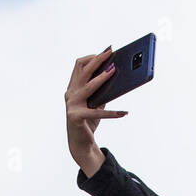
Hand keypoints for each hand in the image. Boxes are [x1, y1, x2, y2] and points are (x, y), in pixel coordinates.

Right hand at [66, 45, 128, 176]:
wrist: (80, 143)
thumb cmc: (89, 122)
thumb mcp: (96, 104)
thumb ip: (102, 91)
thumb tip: (116, 76)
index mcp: (73, 87)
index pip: (79, 66)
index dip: (92, 57)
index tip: (106, 51)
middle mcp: (70, 93)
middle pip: (82, 71)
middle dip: (97, 61)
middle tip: (111, 54)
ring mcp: (71, 104)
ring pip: (87, 87)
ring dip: (101, 78)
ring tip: (115, 72)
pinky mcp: (76, 117)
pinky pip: (96, 113)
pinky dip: (112, 113)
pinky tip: (125, 113)